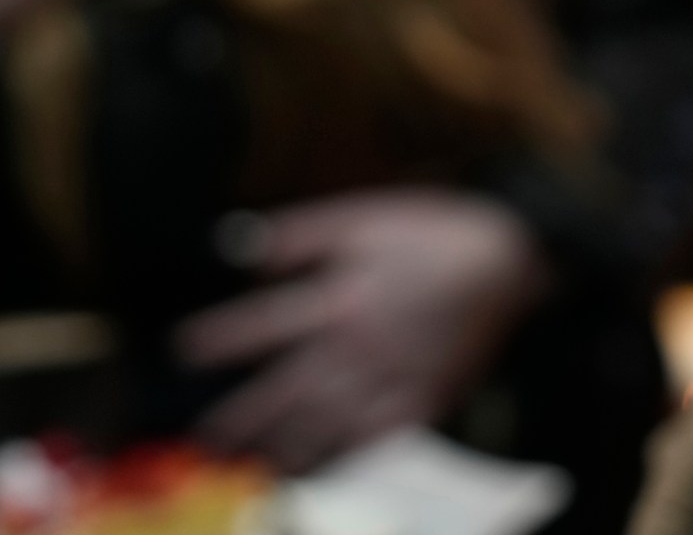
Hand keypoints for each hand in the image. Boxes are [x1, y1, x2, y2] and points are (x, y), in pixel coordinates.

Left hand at [177, 188, 544, 473]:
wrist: (508, 259)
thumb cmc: (432, 233)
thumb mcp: (361, 217)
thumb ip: (299, 235)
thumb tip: (238, 247)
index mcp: (336, 299)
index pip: (263, 325)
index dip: (220, 339)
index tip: (184, 352)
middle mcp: (355, 347)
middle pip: (286, 392)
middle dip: (242, 418)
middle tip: (208, 441)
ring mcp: (390, 379)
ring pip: (327, 425)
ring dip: (287, 447)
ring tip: (258, 466)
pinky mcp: (425, 399)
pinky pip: (380, 442)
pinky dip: (353, 461)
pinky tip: (333, 475)